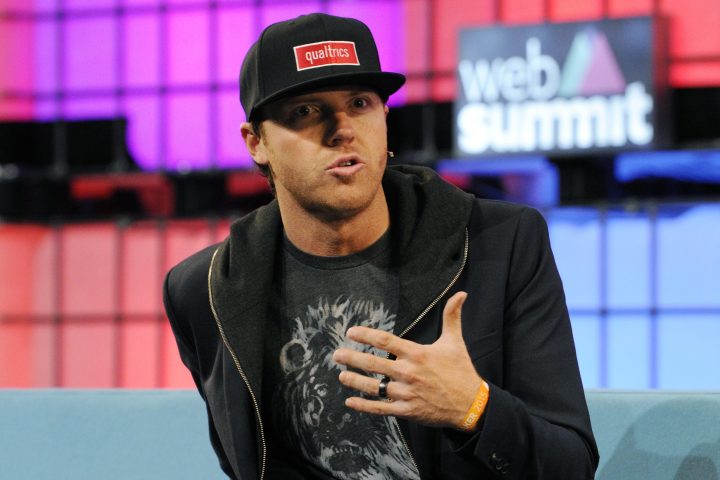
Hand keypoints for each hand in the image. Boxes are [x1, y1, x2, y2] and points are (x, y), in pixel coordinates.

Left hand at [332, 291, 482, 429]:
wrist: (471, 404)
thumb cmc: (461, 371)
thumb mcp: (455, 341)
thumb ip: (452, 316)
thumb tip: (461, 293)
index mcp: (416, 354)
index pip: (384, 341)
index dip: (365, 335)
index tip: (351, 332)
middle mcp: (408, 373)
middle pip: (373, 364)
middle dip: (352, 358)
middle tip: (336, 354)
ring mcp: (406, 394)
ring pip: (373, 387)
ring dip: (354, 381)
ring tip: (341, 376)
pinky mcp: (406, 411)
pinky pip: (380, 408)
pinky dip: (364, 405)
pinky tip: (351, 402)